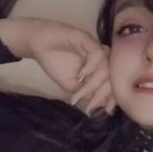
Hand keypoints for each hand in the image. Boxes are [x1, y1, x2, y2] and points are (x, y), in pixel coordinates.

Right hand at [0, 18, 115, 115]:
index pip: (112, 84)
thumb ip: (86, 93)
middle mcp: (101, 60)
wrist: (39, 44)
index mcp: (99, 70)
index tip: (108, 111)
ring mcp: (96, 49)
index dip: (112, 98)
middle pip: (113, 77)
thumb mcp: (71, 85)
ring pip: (107, 67)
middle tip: (92, 104)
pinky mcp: (89, 40)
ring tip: (82, 92)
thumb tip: (102, 105)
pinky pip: (97, 54)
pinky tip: (82, 75)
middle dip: (103, 94)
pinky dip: (91, 66)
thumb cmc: (55, 63)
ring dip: (94, 83)